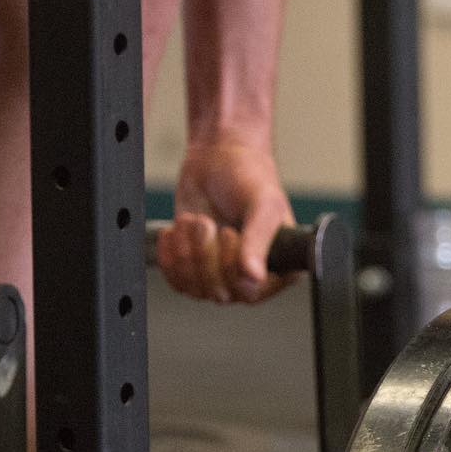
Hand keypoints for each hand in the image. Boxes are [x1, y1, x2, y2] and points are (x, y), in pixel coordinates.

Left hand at [157, 135, 296, 304]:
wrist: (218, 158)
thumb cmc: (250, 177)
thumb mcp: (262, 204)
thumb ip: (259, 240)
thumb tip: (254, 277)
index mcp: (280, 269)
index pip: (251, 293)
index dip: (231, 266)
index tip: (230, 232)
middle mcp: (252, 278)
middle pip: (220, 293)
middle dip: (205, 253)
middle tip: (208, 222)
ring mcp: (222, 276)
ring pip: (195, 289)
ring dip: (186, 250)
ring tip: (195, 220)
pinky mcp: (195, 270)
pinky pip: (176, 281)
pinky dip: (171, 253)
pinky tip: (178, 229)